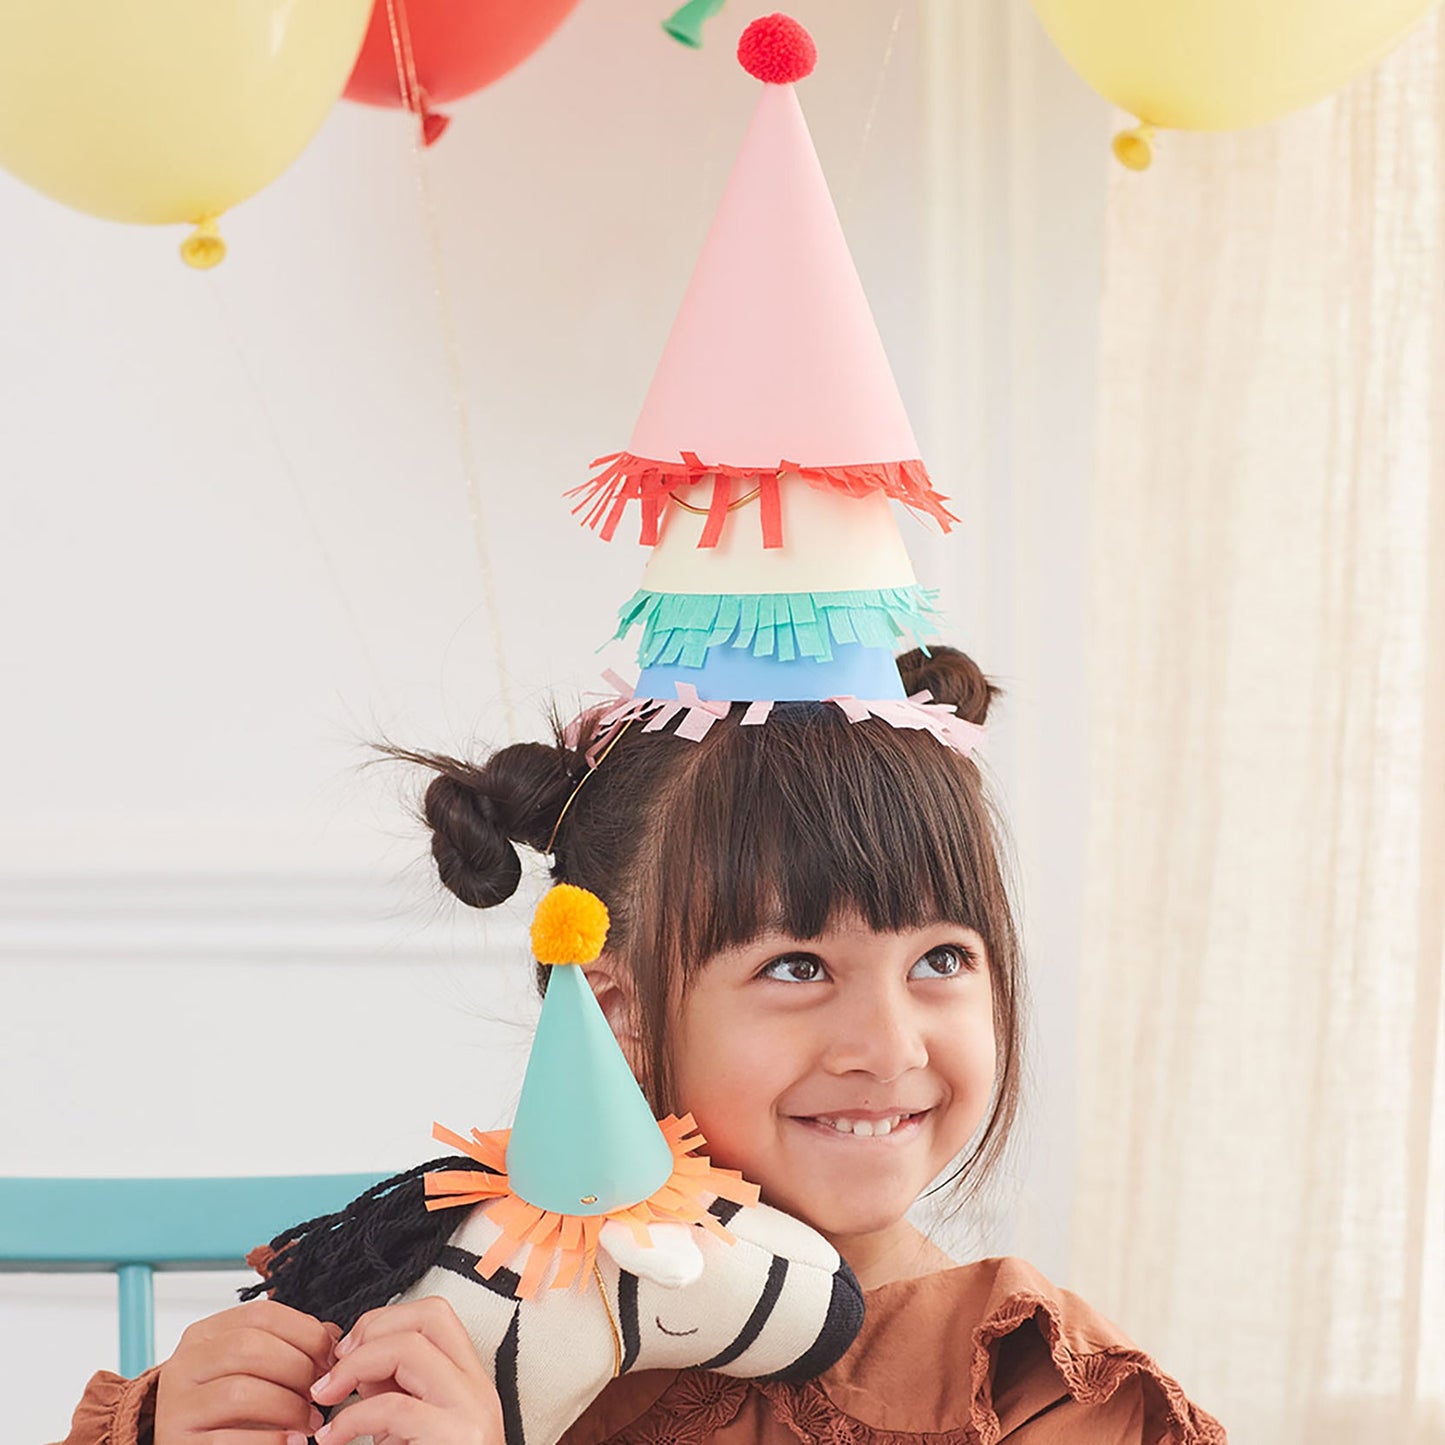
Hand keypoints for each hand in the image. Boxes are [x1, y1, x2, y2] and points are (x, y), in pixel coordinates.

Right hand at [155, 1298, 338, 1444]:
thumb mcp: (250, 1367)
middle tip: (322, 1390)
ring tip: (310, 1421)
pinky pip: (227, 1439)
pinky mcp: (179, 1444)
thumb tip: (331, 1337)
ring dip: (288, 1406)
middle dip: (297, 1368)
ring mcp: (177, 1406)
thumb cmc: (225, 1406)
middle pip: (249, 1348)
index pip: (261, 1315)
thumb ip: (287, 1346)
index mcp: (205, 1335)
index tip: (330, 1356)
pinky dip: (270, 1441)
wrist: (189, 1444)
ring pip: (239, 1392)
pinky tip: (292, 1441)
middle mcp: (186, 1365)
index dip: (304, 1332)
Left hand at [309, 1296, 503, 1444]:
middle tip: (333, 1372)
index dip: (385, 1320)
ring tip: (325, 1399)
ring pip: (411, 1349)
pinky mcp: (457, 1439)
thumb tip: (349, 1362)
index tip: (348, 1353)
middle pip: (427, 1318)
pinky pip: (394, 1408)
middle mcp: (477, 1389)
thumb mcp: (407, 1429)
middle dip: (370, 1334)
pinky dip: (352, 1418)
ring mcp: (471, 1413)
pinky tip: (333, 1439)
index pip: (436, 1314)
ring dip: (355, 1369)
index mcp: (468, 1381)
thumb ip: (390, 1390)